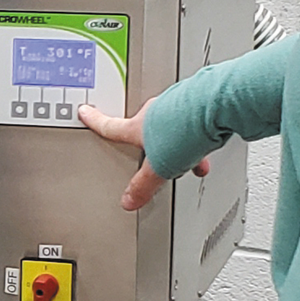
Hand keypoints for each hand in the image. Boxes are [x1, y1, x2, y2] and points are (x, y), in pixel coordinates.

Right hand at [77, 100, 209, 214]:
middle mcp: (155, 111)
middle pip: (147, 128)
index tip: (86, 113)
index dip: (95, 122)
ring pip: (173, 124)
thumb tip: (129, 200)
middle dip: (153, 142)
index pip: (111, 127)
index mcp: (138, 127)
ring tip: (193, 155)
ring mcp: (176, 103)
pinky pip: (194, 119)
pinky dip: (201, 133)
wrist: (213, 107)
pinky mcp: (198, 100)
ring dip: (181, 140)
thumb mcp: (159, 168)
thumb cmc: (183, 130)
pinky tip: (209, 144)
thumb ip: (143, 186)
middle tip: (160, 155)